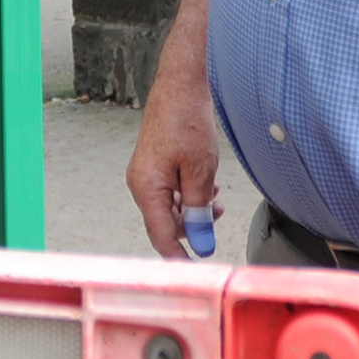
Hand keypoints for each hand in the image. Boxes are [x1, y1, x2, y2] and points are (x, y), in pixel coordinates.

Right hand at [124, 68, 220, 259]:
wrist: (180, 85)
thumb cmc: (187, 122)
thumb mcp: (201, 171)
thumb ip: (199, 210)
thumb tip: (201, 243)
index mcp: (147, 187)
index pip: (161, 236)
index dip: (180, 257)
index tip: (198, 272)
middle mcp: (140, 184)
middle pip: (164, 224)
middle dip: (192, 228)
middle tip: (217, 219)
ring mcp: (145, 174)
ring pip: (169, 208)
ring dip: (193, 210)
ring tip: (215, 199)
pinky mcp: (153, 166)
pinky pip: (169, 192)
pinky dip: (187, 195)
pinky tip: (206, 186)